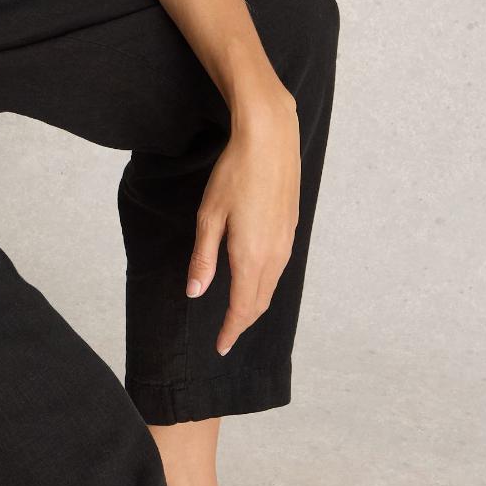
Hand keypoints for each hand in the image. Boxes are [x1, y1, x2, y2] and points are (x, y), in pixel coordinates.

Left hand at [186, 85, 300, 355]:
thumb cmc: (234, 174)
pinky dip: (265, 285)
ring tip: (239, 316)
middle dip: (242, 323)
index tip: (220, 347)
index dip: (230, 330)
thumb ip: (203, 259)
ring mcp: (286, 242)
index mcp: (251, 257)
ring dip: (255, 305)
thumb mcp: (208, 217)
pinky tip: (255, 282)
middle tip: (228, 338)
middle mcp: (274, 255)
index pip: (241, 307)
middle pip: (259, 302)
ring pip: (271, 287)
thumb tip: (195, 292)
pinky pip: (279, 269)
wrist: (270, 138)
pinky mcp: (290, 228)